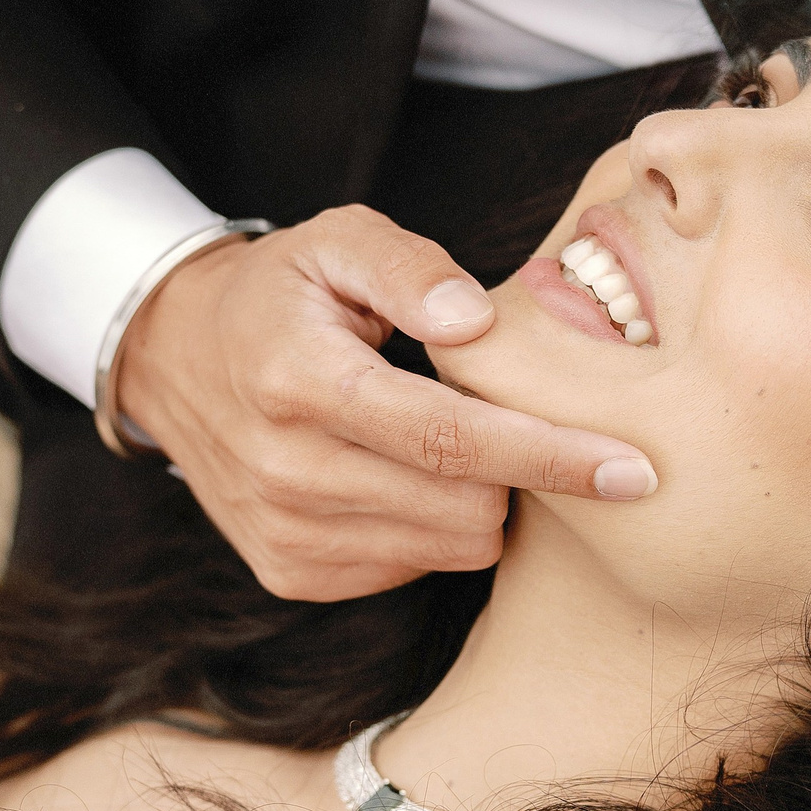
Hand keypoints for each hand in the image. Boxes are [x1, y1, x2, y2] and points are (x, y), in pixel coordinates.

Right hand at [114, 205, 658, 600]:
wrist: (175, 359)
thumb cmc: (279, 292)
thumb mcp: (337, 239)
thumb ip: (410, 265)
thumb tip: (473, 319)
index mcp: (302, 381)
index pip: (453, 438)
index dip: (552, 455)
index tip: (634, 468)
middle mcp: (287, 469)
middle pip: (466, 506)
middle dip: (518, 468)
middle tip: (507, 417)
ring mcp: (284, 531)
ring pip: (449, 546)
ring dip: (476, 499)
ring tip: (443, 440)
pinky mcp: (288, 571)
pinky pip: (410, 567)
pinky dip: (429, 525)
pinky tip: (399, 475)